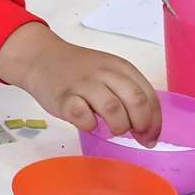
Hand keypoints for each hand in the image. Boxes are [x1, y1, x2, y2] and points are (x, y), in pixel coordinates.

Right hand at [0, 23, 160, 144]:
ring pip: (113, 110)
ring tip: (111, 129)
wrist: (39, 57)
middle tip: (133, 134)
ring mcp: (82, 84)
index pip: (149, 96)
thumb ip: (127, 95)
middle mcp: (104, 73)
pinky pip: (83, 116)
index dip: (154, 122)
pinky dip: (90, 125)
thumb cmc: (78, 70)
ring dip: (118, 126)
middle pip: (136, 101)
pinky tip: (87, 123)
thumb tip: (147, 133)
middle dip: (141, 125)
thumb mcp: (107, 72)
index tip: (149, 137)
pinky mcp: (63, 97)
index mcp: (120, 67)